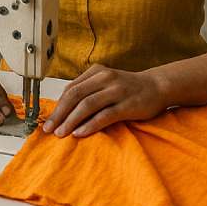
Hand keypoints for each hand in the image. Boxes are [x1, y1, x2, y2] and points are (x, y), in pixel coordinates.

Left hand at [41, 64, 168, 136]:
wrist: (158, 86)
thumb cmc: (128, 88)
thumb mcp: (105, 82)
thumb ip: (87, 90)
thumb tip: (63, 109)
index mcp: (96, 72)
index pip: (71, 89)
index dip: (57, 105)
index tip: (48, 120)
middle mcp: (105, 79)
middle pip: (75, 96)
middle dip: (60, 113)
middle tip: (49, 129)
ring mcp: (117, 91)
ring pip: (87, 105)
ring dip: (71, 120)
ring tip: (61, 133)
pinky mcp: (127, 105)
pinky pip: (104, 115)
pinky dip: (90, 125)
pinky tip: (80, 133)